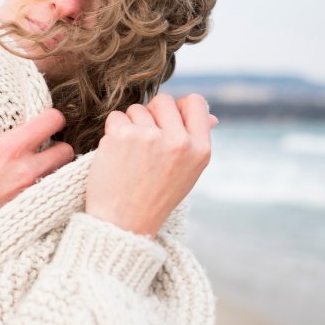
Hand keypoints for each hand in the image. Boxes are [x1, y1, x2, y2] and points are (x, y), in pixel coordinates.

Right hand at [0, 108, 74, 283]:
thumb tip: (25, 134)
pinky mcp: (36, 213)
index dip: (52, 119)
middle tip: (46, 153)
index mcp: (11, 148)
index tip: (47, 124)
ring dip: (55, 172)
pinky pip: (56, 197)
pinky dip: (49, 193)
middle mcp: (27, 170)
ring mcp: (34, 194)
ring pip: (65, 175)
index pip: (52, 120)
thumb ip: (6, 140)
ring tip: (38, 176)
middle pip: (67, 150)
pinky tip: (34, 195)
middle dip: (58, 149)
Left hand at [85, 93, 216, 237]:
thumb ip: (195, 142)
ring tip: (130, 155)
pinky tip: (116, 155)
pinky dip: (112, 132)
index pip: (196, 102)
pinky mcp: (123, 135)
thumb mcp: (187, 173)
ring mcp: (151, 137)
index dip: (178, 108)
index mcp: (200, 150)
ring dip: (130, 126)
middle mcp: (179, 141)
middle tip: (144, 142)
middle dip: (151, 115)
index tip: (166, 122)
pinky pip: (116, 117)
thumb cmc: (155, 198)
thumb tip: (211, 116)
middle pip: (163, 101)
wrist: (123, 223)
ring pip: (137, 109)